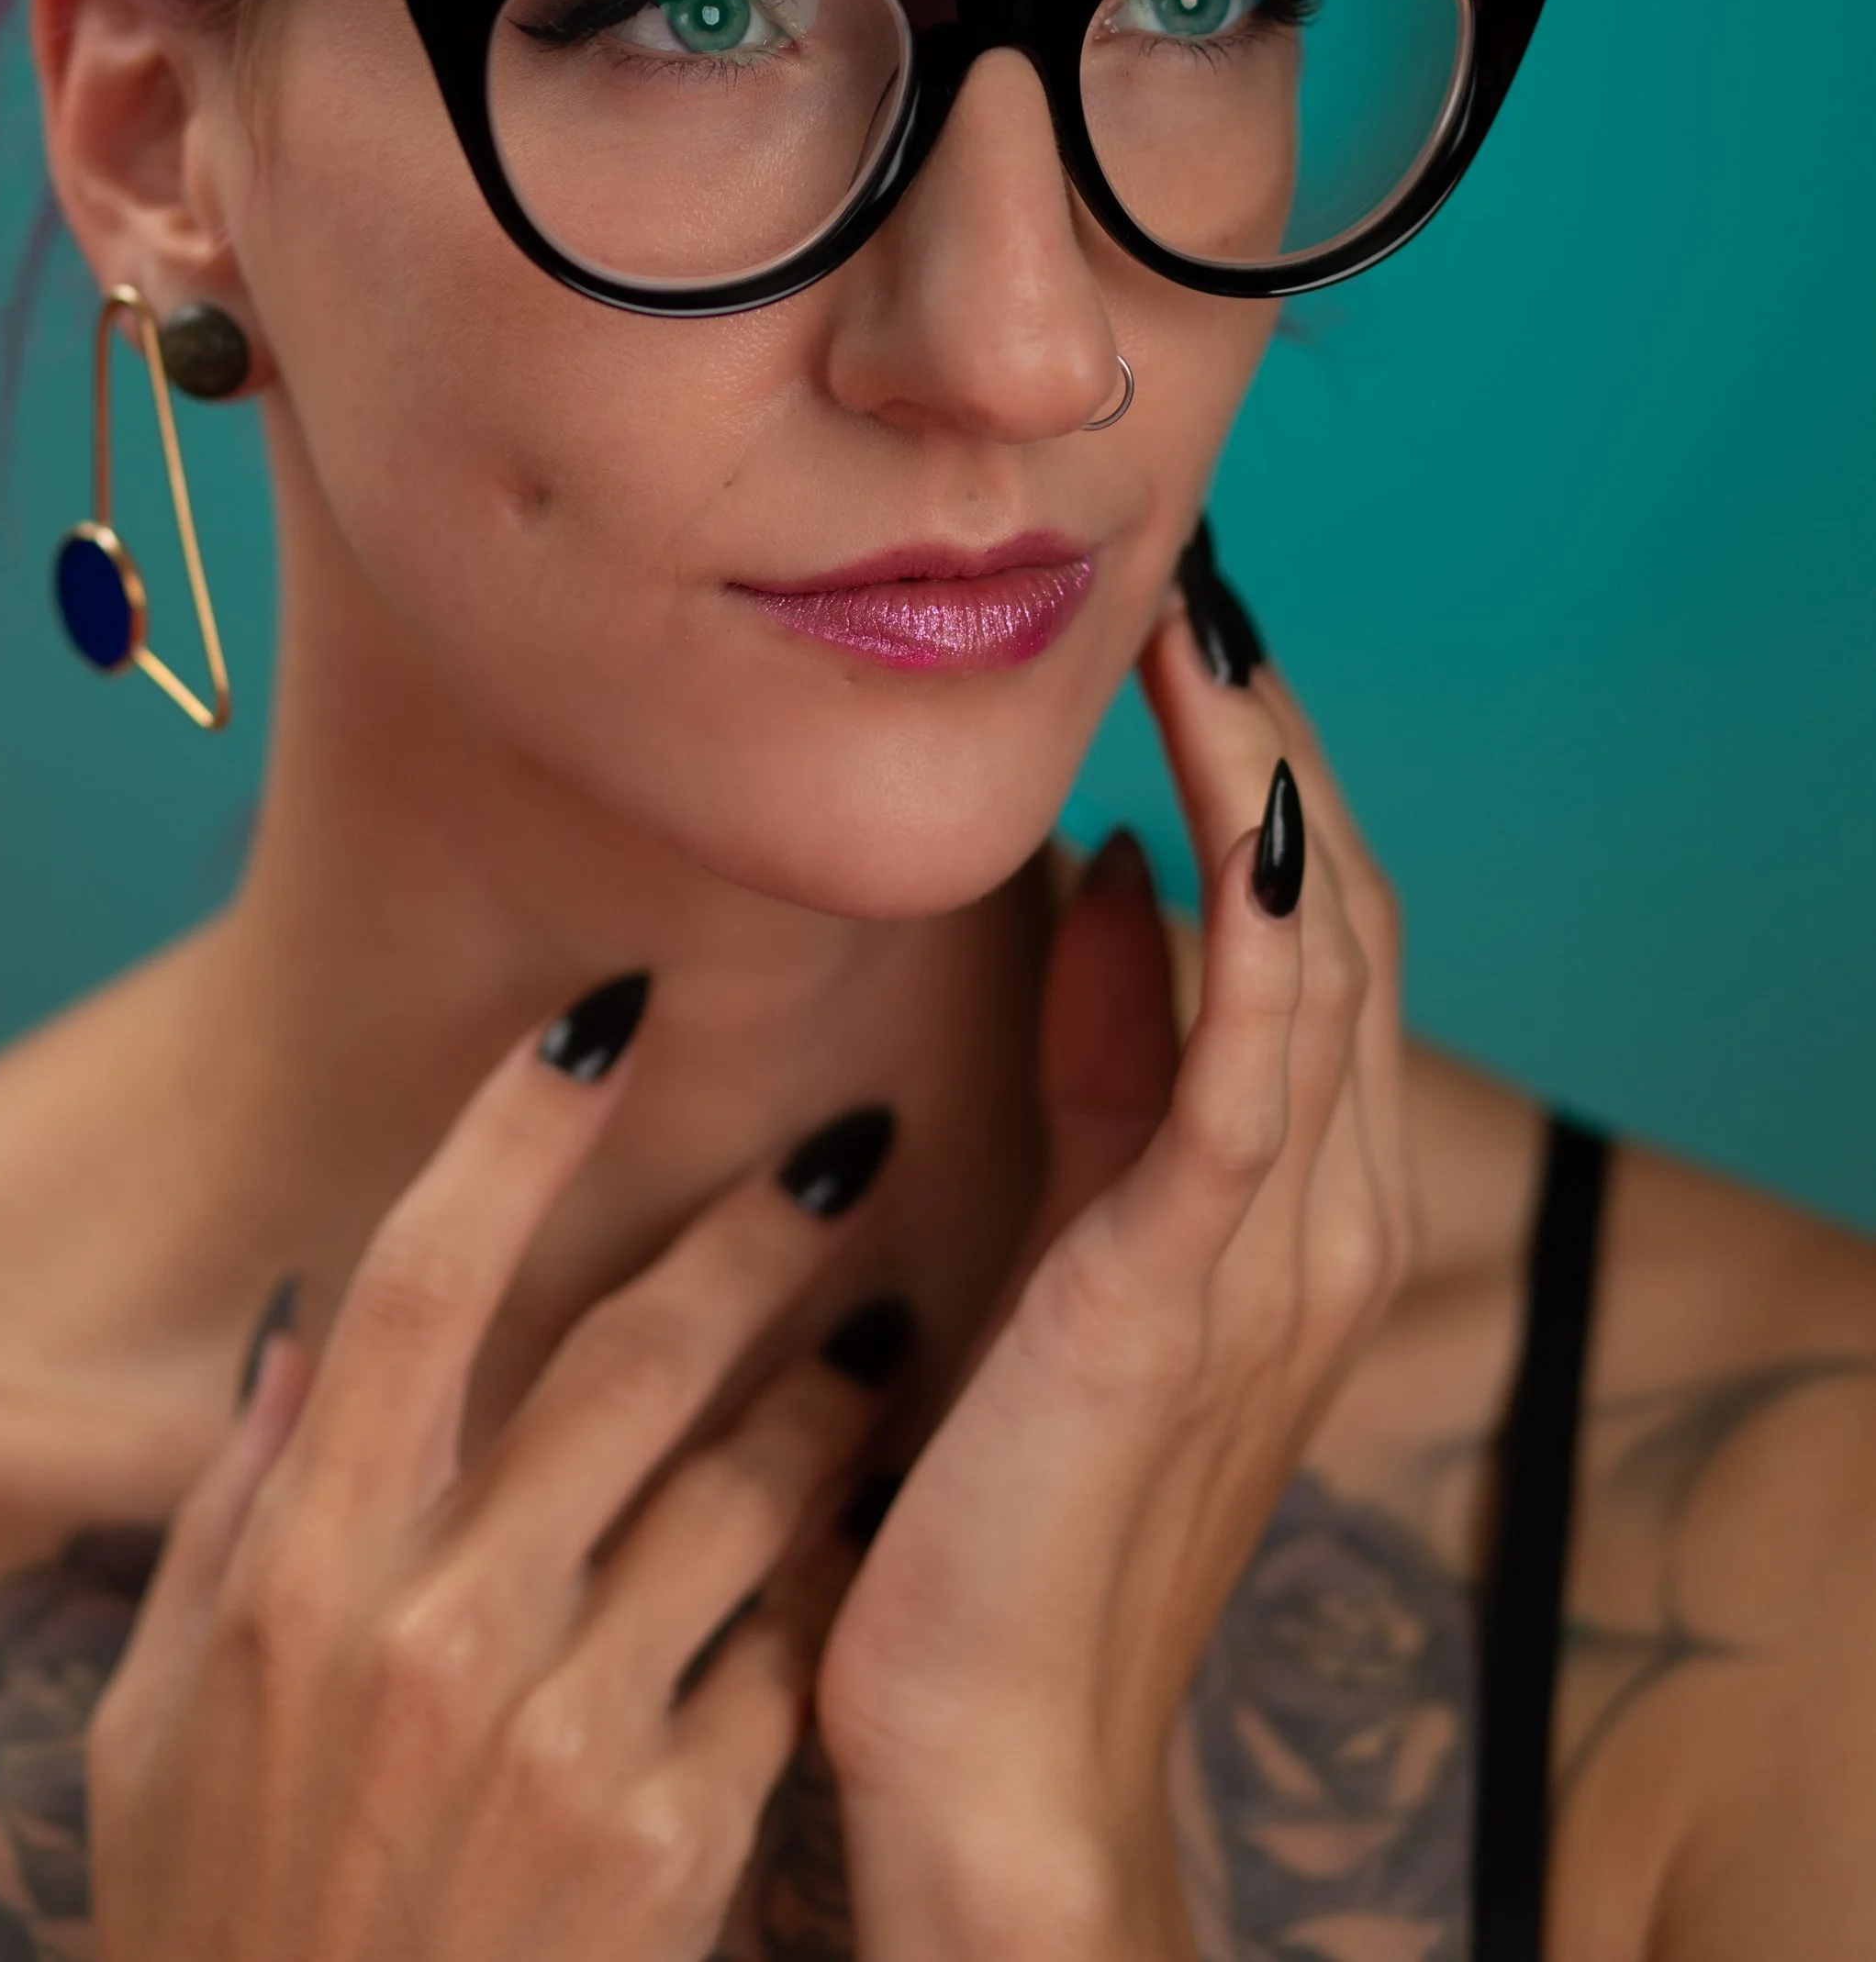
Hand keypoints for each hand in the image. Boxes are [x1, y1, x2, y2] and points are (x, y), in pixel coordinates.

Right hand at [89, 988, 901, 1959]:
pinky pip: (779, 1649)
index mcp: (302, 1575)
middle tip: (840, 1145)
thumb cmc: (218, 1930)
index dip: (516, 1130)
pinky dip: (823, 1572)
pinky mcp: (674, 1846)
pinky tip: (865, 1511)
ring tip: (883, 1315)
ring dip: (825, 1384)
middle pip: (624, 1357)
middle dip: (752, 1231)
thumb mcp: (157, 1725)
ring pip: (741, 1488)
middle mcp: (435, 1631)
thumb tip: (306, 1335)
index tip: (605, 1018)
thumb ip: (227, 1516)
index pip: (419, 1284)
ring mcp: (565, 1738)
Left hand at [815, 615, 1409, 1959]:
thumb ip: (1109, 1053)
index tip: (1194, 625)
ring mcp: (1277, 1253)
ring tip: (1204, 632)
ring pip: (1310, 957)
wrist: (986, 1737)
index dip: (1262, 767)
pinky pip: (1249, 1067)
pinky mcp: (1189, 1288)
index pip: (1309, 925)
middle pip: (1335, 912)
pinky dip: (1249, 920)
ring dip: (1262, 781)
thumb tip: (1117, 870)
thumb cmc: (1005, 1478)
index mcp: (1290, 1190)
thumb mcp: (1071, 1216)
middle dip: (1272, 736)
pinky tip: (1220, 799)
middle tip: (1201, 582)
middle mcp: (1324, 1208)